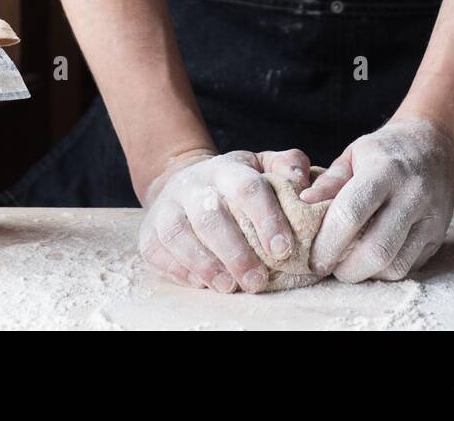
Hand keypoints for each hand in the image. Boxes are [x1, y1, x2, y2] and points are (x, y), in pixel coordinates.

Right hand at [138, 146, 311, 292]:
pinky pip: (159, 253)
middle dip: (236, 252)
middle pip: (210, 215)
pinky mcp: (148, 233)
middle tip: (257, 281)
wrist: (182, 184)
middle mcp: (192, 184)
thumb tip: (304, 184)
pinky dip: (180, 271)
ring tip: (229, 286)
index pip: (247, 188)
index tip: (283, 249)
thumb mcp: (261, 167)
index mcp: (226, 168)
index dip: (267, 218)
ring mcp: (166, 208)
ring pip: (178, 234)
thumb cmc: (233, 183)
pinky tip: (203, 283)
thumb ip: (287, 167)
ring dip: (206, 264)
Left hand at [301, 115, 453, 282]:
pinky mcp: (438, 235)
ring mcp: (429, 217)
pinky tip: (372, 260)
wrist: (436, 145)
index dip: (328, 242)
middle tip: (329, 268)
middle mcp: (411, 195)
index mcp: (384, 170)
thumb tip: (303, 202)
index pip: (351, 213)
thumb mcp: (355, 153)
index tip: (314, 257)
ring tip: (349, 265)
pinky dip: (385, 271)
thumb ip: (330, 180)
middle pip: (377, 249)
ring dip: (367, 275)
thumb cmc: (386, 150)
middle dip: (347, 269)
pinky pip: (409, 266)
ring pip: (395, 265)